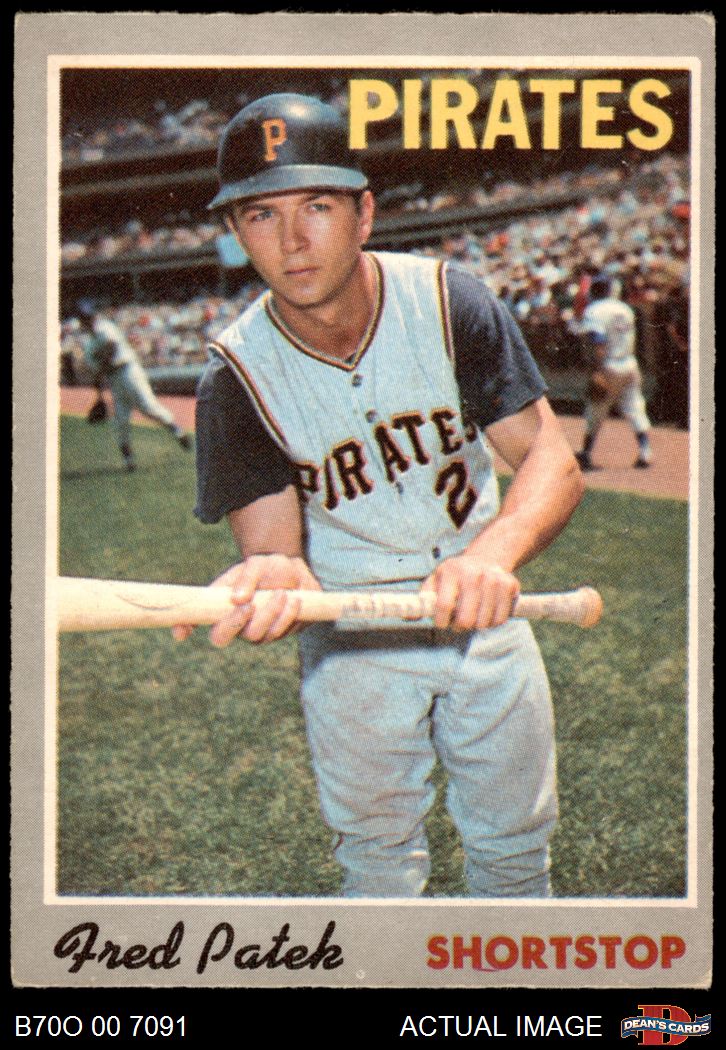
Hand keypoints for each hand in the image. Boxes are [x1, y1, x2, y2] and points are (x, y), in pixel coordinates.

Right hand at [172, 555, 321, 645]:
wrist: (295, 571)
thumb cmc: (267, 568)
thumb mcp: (255, 565)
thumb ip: (245, 579)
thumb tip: (238, 598)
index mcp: (220, 606)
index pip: (195, 620)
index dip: (184, 627)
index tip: (180, 633)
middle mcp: (233, 624)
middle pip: (220, 638)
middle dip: (235, 623)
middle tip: (250, 604)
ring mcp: (254, 632)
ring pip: (254, 635)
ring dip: (269, 613)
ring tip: (282, 593)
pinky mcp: (276, 635)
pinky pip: (277, 633)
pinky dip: (286, 615)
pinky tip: (294, 600)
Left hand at [420, 555, 520, 630]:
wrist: (486, 558)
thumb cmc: (456, 576)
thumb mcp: (436, 580)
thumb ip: (423, 598)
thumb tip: (409, 616)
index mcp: (452, 571)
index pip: (444, 605)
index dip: (442, 621)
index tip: (442, 623)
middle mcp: (474, 573)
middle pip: (466, 619)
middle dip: (459, 626)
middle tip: (458, 621)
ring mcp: (494, 579)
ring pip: (483, 622)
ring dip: (476, 624)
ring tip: (473, 614)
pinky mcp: (510, 586)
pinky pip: (500, 619)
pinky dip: (492, 622)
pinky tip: (486, 612)